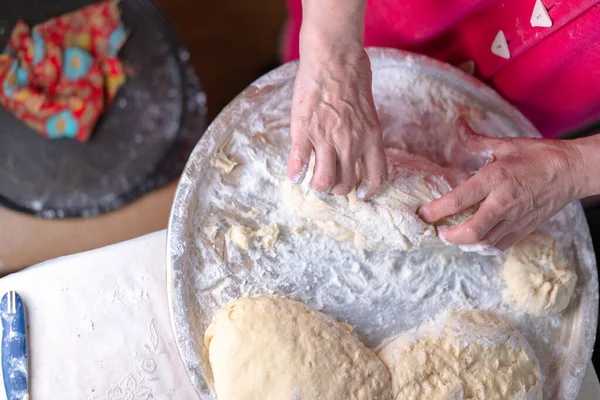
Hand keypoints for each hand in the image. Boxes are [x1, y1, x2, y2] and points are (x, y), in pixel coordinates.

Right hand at [286, 47, 386, 198]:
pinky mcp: (304, 132)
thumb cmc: (353, 77)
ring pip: (323, 182)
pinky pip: (299, 165)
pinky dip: (295, 174)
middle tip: (329, 182)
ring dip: (317, 186)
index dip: (369, 191)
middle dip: (336, 188)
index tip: (362, 194)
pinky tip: (294, 174)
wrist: (334, 58)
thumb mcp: (369, 111)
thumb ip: (364, 132)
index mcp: (370, 138)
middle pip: (344, 185)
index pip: (376, 177)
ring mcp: (326, 140)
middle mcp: (351, 144)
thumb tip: (359, 148)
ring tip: (312, 181)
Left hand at [419, 120, 583, 250]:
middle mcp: (503, 203)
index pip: (458, 200)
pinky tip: (476, 239)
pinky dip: (483, 245)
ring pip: (485, 243)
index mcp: (495, 179)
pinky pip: (500, 245)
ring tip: (453, 236)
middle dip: (449, 236)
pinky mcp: (525, 229)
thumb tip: (458, 125)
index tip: (422, 214)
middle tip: (438, 231)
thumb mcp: (506, 145)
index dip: (435, 211)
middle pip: (471, 231)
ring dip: (464, 244)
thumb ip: (476, 141)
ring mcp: (515, 219)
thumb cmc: (539, 155)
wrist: (573, 171)